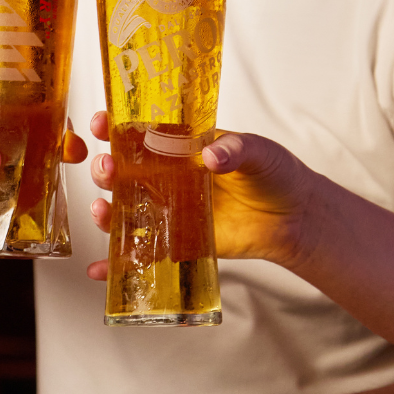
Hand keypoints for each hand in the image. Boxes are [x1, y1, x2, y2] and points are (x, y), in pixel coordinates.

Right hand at [86, 112, 312, 280]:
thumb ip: (235, 148)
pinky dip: (116, 262)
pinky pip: (143, 251)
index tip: (100, 124)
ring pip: (125, 210)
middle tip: (107, 169)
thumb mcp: (257, 151)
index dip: (114, 126)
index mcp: (181, 146)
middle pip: (123, 171)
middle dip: (105, 168)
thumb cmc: (274, 173)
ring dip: (104, 211)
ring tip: (101, 211)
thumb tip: (212, 156)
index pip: (140, 132)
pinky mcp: (178, 242)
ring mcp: (170, 210)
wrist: (294, 217)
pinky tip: (99, 269)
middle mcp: (168, 176)